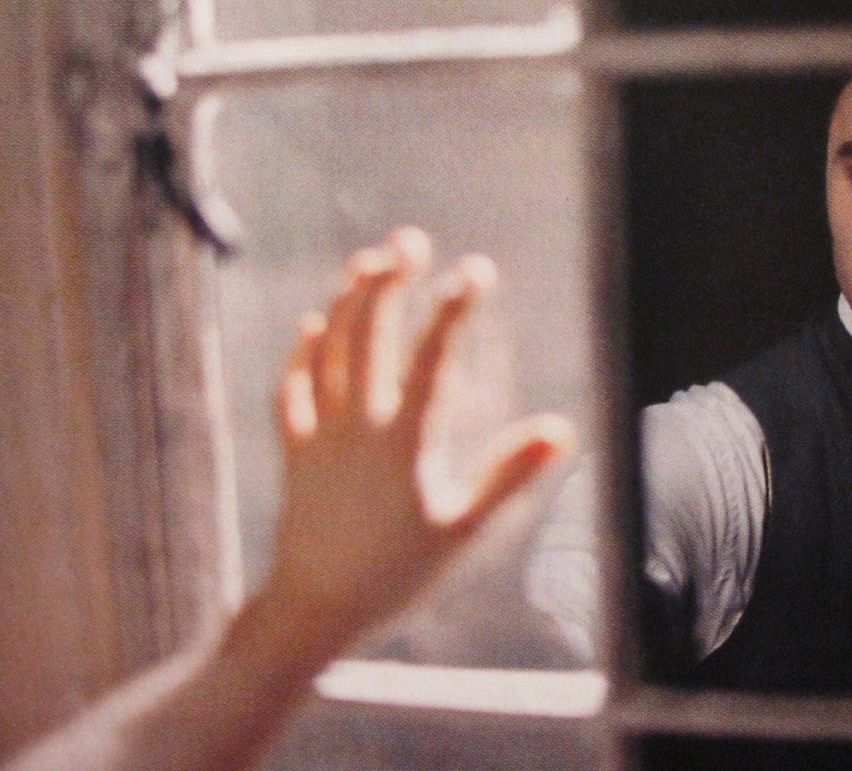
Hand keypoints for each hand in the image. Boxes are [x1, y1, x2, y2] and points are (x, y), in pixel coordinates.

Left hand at [266, 227, 573, 638]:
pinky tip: (310, 326)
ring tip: (366, 263)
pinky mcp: (295, 454)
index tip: (475, 269)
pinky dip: (300, 355)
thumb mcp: (462, 531)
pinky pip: (291, 392)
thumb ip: (509, 476)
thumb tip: (560, 428)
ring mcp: (321, 436)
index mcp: (404, 442)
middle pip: (367, 336)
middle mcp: (358, 427)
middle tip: (410, 239)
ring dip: (345, 303)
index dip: (454, 309)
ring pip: (327, 352)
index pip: (432, 358)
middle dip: (389, 281)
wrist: (314, 611)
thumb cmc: (395, 577)